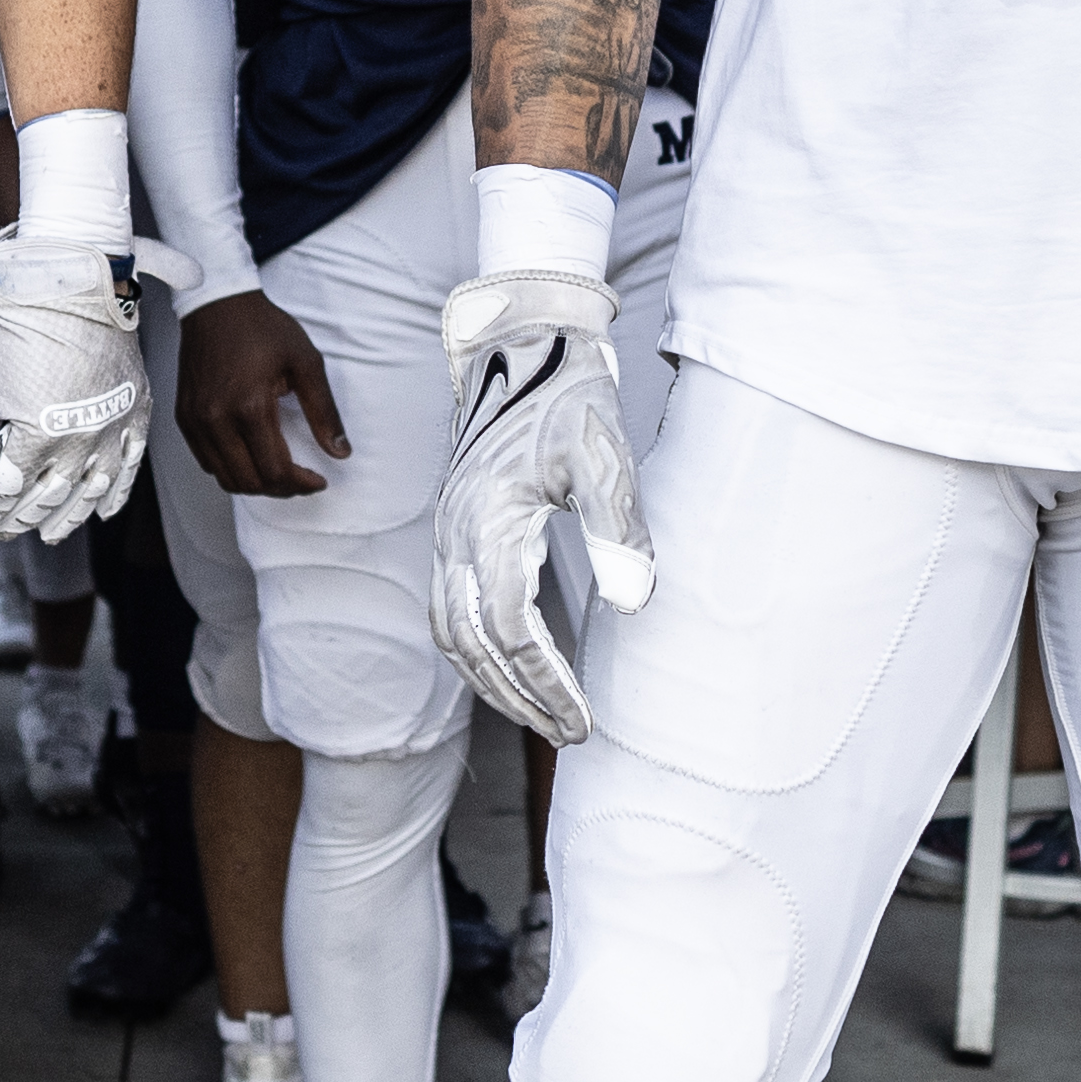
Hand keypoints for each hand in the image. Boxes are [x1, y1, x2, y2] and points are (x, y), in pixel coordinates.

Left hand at [0, 226, 148, 537]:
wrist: (69, 284)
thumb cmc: (20, 327)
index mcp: (36, 437)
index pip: (8, 492)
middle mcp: (78, 442)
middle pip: (48, 499)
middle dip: (22, 519)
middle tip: (7, 528)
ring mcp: (111, 429)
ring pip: (90, 493)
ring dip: (68, 518)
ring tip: (51, 532)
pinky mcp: (135, 412)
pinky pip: (129, 467)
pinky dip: (114, 494)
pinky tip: (103, 511)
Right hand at [175, 287, 350, 499]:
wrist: (217, 304)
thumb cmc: (262, 328)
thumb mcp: (305, 362)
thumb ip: (324, 411)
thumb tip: (340, 451)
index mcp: (250, 406)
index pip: (275, 471)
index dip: (302, 484)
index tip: (319, 480)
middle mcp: (216, 419)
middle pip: (250, 482)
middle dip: (282, 489)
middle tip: (302, 479)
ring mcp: (196, 421)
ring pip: (226, 478)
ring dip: (256, 483)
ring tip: (279, 472)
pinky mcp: (184, 418)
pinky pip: (206, 462)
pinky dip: (231, 469)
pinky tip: (251, 456)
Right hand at [427, 268, 648, 746]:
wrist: (525, 345)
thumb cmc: (569, 399)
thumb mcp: (605, 457)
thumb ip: (619, 529)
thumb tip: (635, 602)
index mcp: (488, 524)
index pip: (508, 630)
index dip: (544, 684)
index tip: (583, 722)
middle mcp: (454, 536)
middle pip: (472, 645)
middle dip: (519, 699)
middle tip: (571, 735)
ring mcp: (445, 534)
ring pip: (451, 634)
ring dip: (492, 683)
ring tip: (542, 716)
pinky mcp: (451, 531)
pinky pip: (448, 610)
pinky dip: (476, 653)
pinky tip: (513, 668)